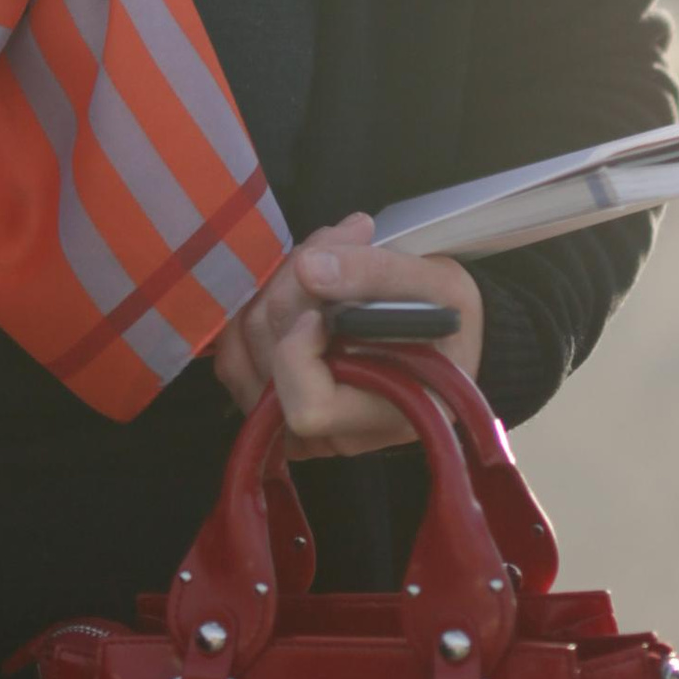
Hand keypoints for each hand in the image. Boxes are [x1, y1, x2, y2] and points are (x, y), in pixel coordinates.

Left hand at [213, 216, 483, 457]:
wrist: (443, 336)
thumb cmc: (447, 319)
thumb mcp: (440, 286)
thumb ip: (378, 274)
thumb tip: (308, 268)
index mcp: (382, 419)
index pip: (308, 406)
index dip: (302, 347)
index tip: (326, 291)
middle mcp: (331, 437)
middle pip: (269, 357)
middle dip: (292, 283)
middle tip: (338, 240)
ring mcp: (295, 426)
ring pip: (243, 350)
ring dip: (273, 286)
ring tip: (324, 255)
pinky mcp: (270, 405)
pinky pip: (231, 357)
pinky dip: (251, 308)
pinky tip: (293, 284)